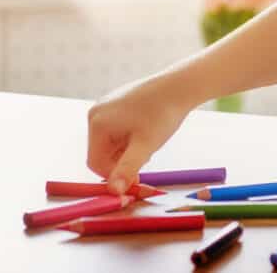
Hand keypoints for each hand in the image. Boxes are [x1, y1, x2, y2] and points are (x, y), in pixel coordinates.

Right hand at [86, 74, 192, 193]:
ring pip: (111, 143)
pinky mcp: (117, 103)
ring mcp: (106, 106)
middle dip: (123, 160)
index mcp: (97, 122)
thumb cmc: (163, 113)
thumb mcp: (145, 145)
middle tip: (147, 157)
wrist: (180, 85)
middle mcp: (96, 112)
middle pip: (102, 153)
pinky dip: (129, 138)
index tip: (137, 179)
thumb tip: (114, 192)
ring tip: (149, 142)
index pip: (96, 163)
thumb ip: (127, 168)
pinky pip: (117, 130)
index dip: (115, 175)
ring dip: (128, 150)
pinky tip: (147, 132)